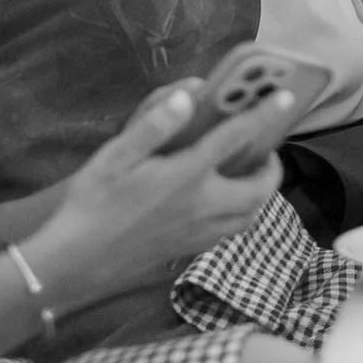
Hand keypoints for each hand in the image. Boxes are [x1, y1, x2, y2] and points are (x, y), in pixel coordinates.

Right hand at [27, 81, 296, 308]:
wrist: (74, 264)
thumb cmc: (90, 205)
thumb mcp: (114, 157)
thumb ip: (153, 127)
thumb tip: (187, 97)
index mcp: (187, 177)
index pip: (237, 139)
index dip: (265, 115)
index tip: (288, 98)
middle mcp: (203, 206)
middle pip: (259, 188)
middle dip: (271, 167)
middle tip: (265, 148)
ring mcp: (200, 232)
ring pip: (250, 215)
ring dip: (259, 193)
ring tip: (250, 173)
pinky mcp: (190, 250)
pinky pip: (231, 230)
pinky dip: (240, 213)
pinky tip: (221, 201)